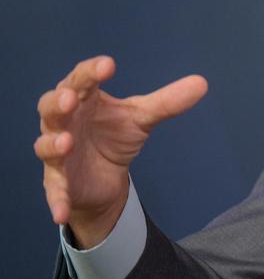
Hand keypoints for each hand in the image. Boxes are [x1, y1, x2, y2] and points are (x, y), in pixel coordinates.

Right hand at [34, 56, 206, 247]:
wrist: (105, 179)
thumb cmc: (114, 137)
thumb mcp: (141, 118)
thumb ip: (166, 102)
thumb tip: (202, 83)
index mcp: (83, 100)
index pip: (81, 79)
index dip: (91, 72)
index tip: (108, 65)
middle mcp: (63, 123)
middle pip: (51, 108)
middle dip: (59, 102)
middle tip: (72, 99)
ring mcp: (58, 154)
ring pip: (46, 146)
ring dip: (53, 144)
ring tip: (67, 142)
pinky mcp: (60, 183)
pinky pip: (54, 192)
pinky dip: (56, 201)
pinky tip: (60, 213)